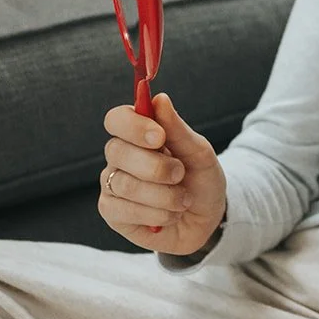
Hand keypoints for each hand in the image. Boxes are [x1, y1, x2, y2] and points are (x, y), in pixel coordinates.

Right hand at [99, 92, 226, 255]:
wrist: (207, 220)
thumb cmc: (201, 181)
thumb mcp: (200, 154)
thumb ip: (178, 129)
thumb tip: (160, 99)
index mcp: (138, 134)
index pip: (117, 119)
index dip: (133, 126)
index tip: (159, 137)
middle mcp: (120, 156)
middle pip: (117, 151)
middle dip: (156, 167)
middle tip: (180, 174)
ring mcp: (113, 184)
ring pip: (124, 184)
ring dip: (163, 195)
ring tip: (182, 200)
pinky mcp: (112, 212)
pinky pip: (123, 210)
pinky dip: (155, 214)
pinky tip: (168, 215)